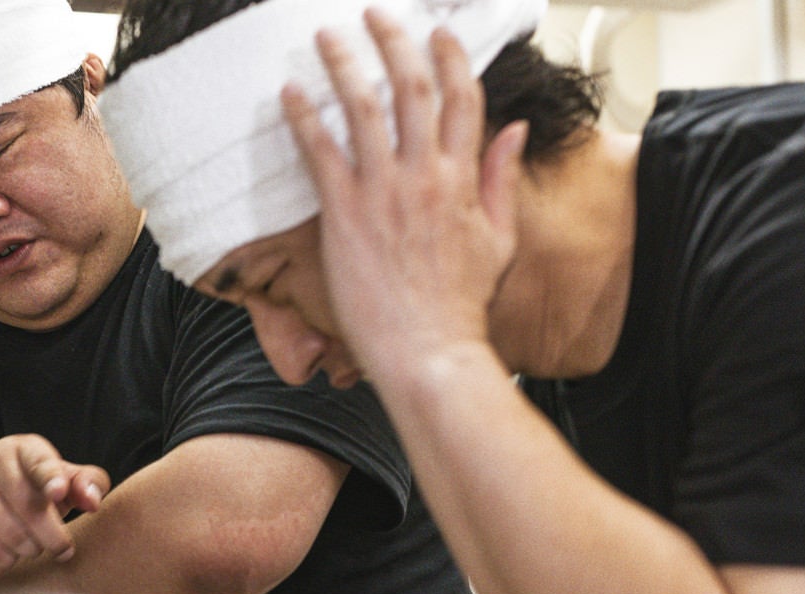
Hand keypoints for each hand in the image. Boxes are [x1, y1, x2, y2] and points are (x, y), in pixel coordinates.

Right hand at [0, 434, 108, 568]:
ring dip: (31, 550)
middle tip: (63, 549)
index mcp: (23, 449)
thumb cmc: (29, 490)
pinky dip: (7, 560)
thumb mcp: (59, 479)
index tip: (59, 492)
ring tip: (33, 545)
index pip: (40, 463)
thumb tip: (94, 502)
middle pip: (32, 510)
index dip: (52, 478)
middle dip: (54, 538)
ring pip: (13, 537)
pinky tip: (8, 550)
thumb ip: (87, 484)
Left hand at [283, 9, 525, 379]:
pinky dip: (303, 119)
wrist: (428, 349)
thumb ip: (501, 178)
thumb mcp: (498, 238)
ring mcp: (383, 192)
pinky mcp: (345, 214)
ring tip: (325, 37)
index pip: (461, 98)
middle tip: (373, 15)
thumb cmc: (458, 304)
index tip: (434, 31)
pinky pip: (321, 153)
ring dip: (342, 65)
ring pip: (363, 109)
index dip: (448, 57)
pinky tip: (288, 93)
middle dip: (392, 42)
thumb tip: (516, 130)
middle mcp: (425, 176)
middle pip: (411, 89)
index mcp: (463, 178)